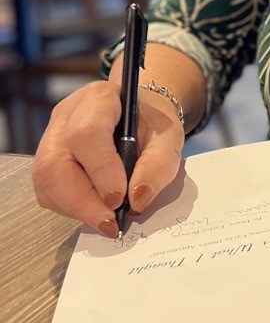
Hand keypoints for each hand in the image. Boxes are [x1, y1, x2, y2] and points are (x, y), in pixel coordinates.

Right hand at [32, 80, 183, 237]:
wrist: (140, 117)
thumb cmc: (152, 126)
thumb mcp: (169, 139)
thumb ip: (158, 166)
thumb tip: (136, 200)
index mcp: (99, 98)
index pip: (87, 134)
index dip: (101, 170)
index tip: (119, 199)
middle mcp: (67, 115)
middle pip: (54, 162)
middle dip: (81, 201)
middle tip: (110, 223)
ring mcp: (51, 137)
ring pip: (46, 180)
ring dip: (75, 208)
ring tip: (106, 217)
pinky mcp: (46, 159)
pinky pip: (47, 191)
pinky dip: (70, 207)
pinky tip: (94, 207)